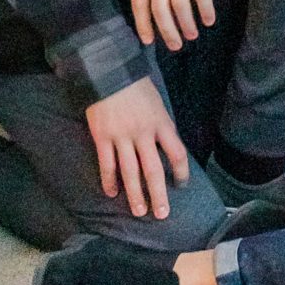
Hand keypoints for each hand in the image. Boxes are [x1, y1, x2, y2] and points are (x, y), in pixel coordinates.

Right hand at [86, 76, 188, 219]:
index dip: (181, 172)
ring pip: (130, 172)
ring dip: (135, 195)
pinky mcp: (103, 137)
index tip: (181, 185)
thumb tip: (167, 149)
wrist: (109, 71)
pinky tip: (112, 193)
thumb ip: (161, 126)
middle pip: (154, 170)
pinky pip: (107, 164)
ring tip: (139, 212)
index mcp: (162, 123)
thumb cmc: (136, 86)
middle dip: (159, 194)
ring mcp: (122, 136)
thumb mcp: (157, 103)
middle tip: (162, 214)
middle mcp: (144, 133)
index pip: (177, 153)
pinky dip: (109, 181)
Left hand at [131, 0, 219, 50]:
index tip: (149, 41)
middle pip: (159, 7)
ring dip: (187, 23)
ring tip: (194, 34)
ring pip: (180, 3)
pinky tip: (210, 18)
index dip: (143, 24)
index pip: (138, 1)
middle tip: (177, 45)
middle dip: (168, 31)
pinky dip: (205, 8)